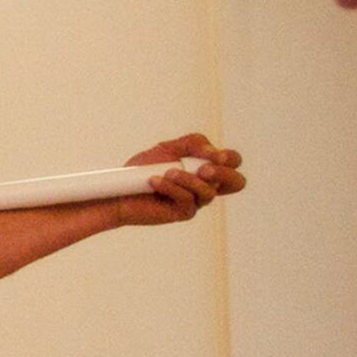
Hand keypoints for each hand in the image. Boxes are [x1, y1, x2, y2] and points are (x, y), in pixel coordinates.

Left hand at [115, 134, 242, 224]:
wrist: (120, 190)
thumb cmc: (144, 169)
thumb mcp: (168, 148)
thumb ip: (192, 143)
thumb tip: (212, 150)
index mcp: (206, 167)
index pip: (233, 162)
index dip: (231, 159)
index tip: (217, 156)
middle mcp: (207, 185)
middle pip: (237, 182)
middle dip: (223, 174)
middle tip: (204, 169)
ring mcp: (197, 200)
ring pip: (208, 191)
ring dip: (188, 179)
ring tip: (167, 172)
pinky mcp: (184, 212)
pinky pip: (187, 199)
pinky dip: (170, 187)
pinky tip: (154, 181)